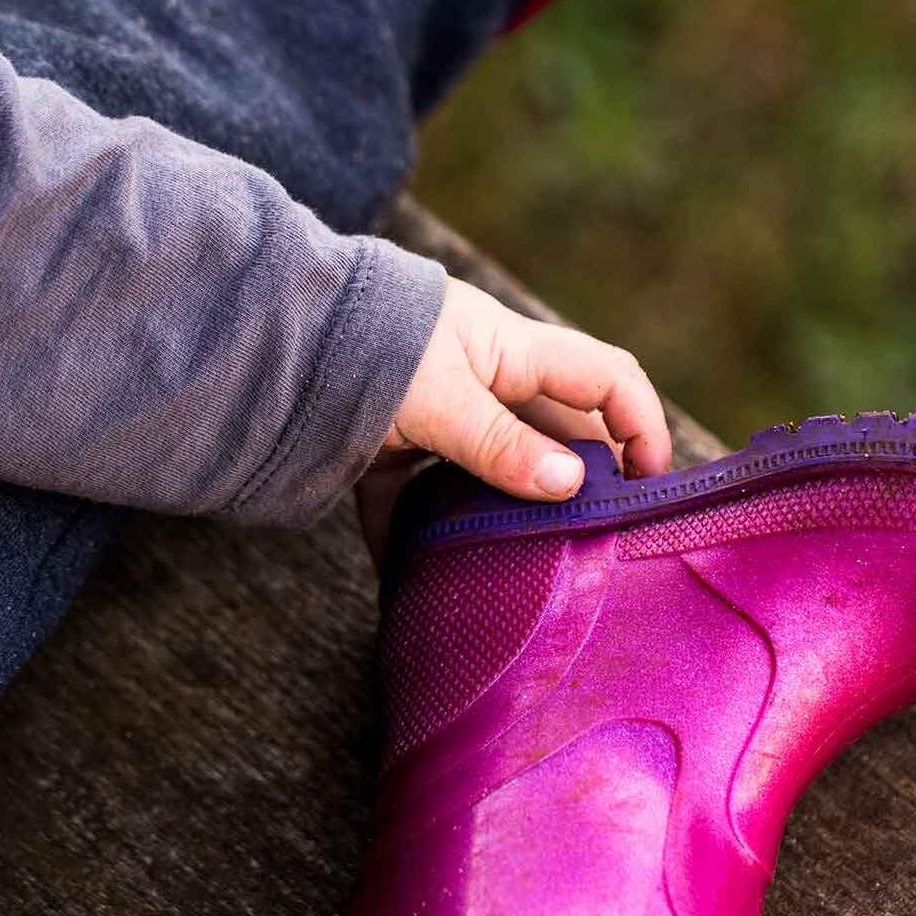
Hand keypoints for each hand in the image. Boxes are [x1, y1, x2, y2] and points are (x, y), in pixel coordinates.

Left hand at [356, 277, 671, 565]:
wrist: (266, 336)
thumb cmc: (363, 345)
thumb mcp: (441, 396)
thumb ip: (501, 445)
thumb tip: (570, 486)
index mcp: (509, 350)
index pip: (605, 377)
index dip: (641, 424)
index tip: (649, 487)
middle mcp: (479, 378)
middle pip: (552, 434)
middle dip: (576, 486)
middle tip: (591, 547)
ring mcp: (431, 414)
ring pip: (486, 473)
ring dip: (500, 518)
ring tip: (517, 572)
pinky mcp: (380, 448)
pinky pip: (409, 500)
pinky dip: (412, 538)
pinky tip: (412, 579)